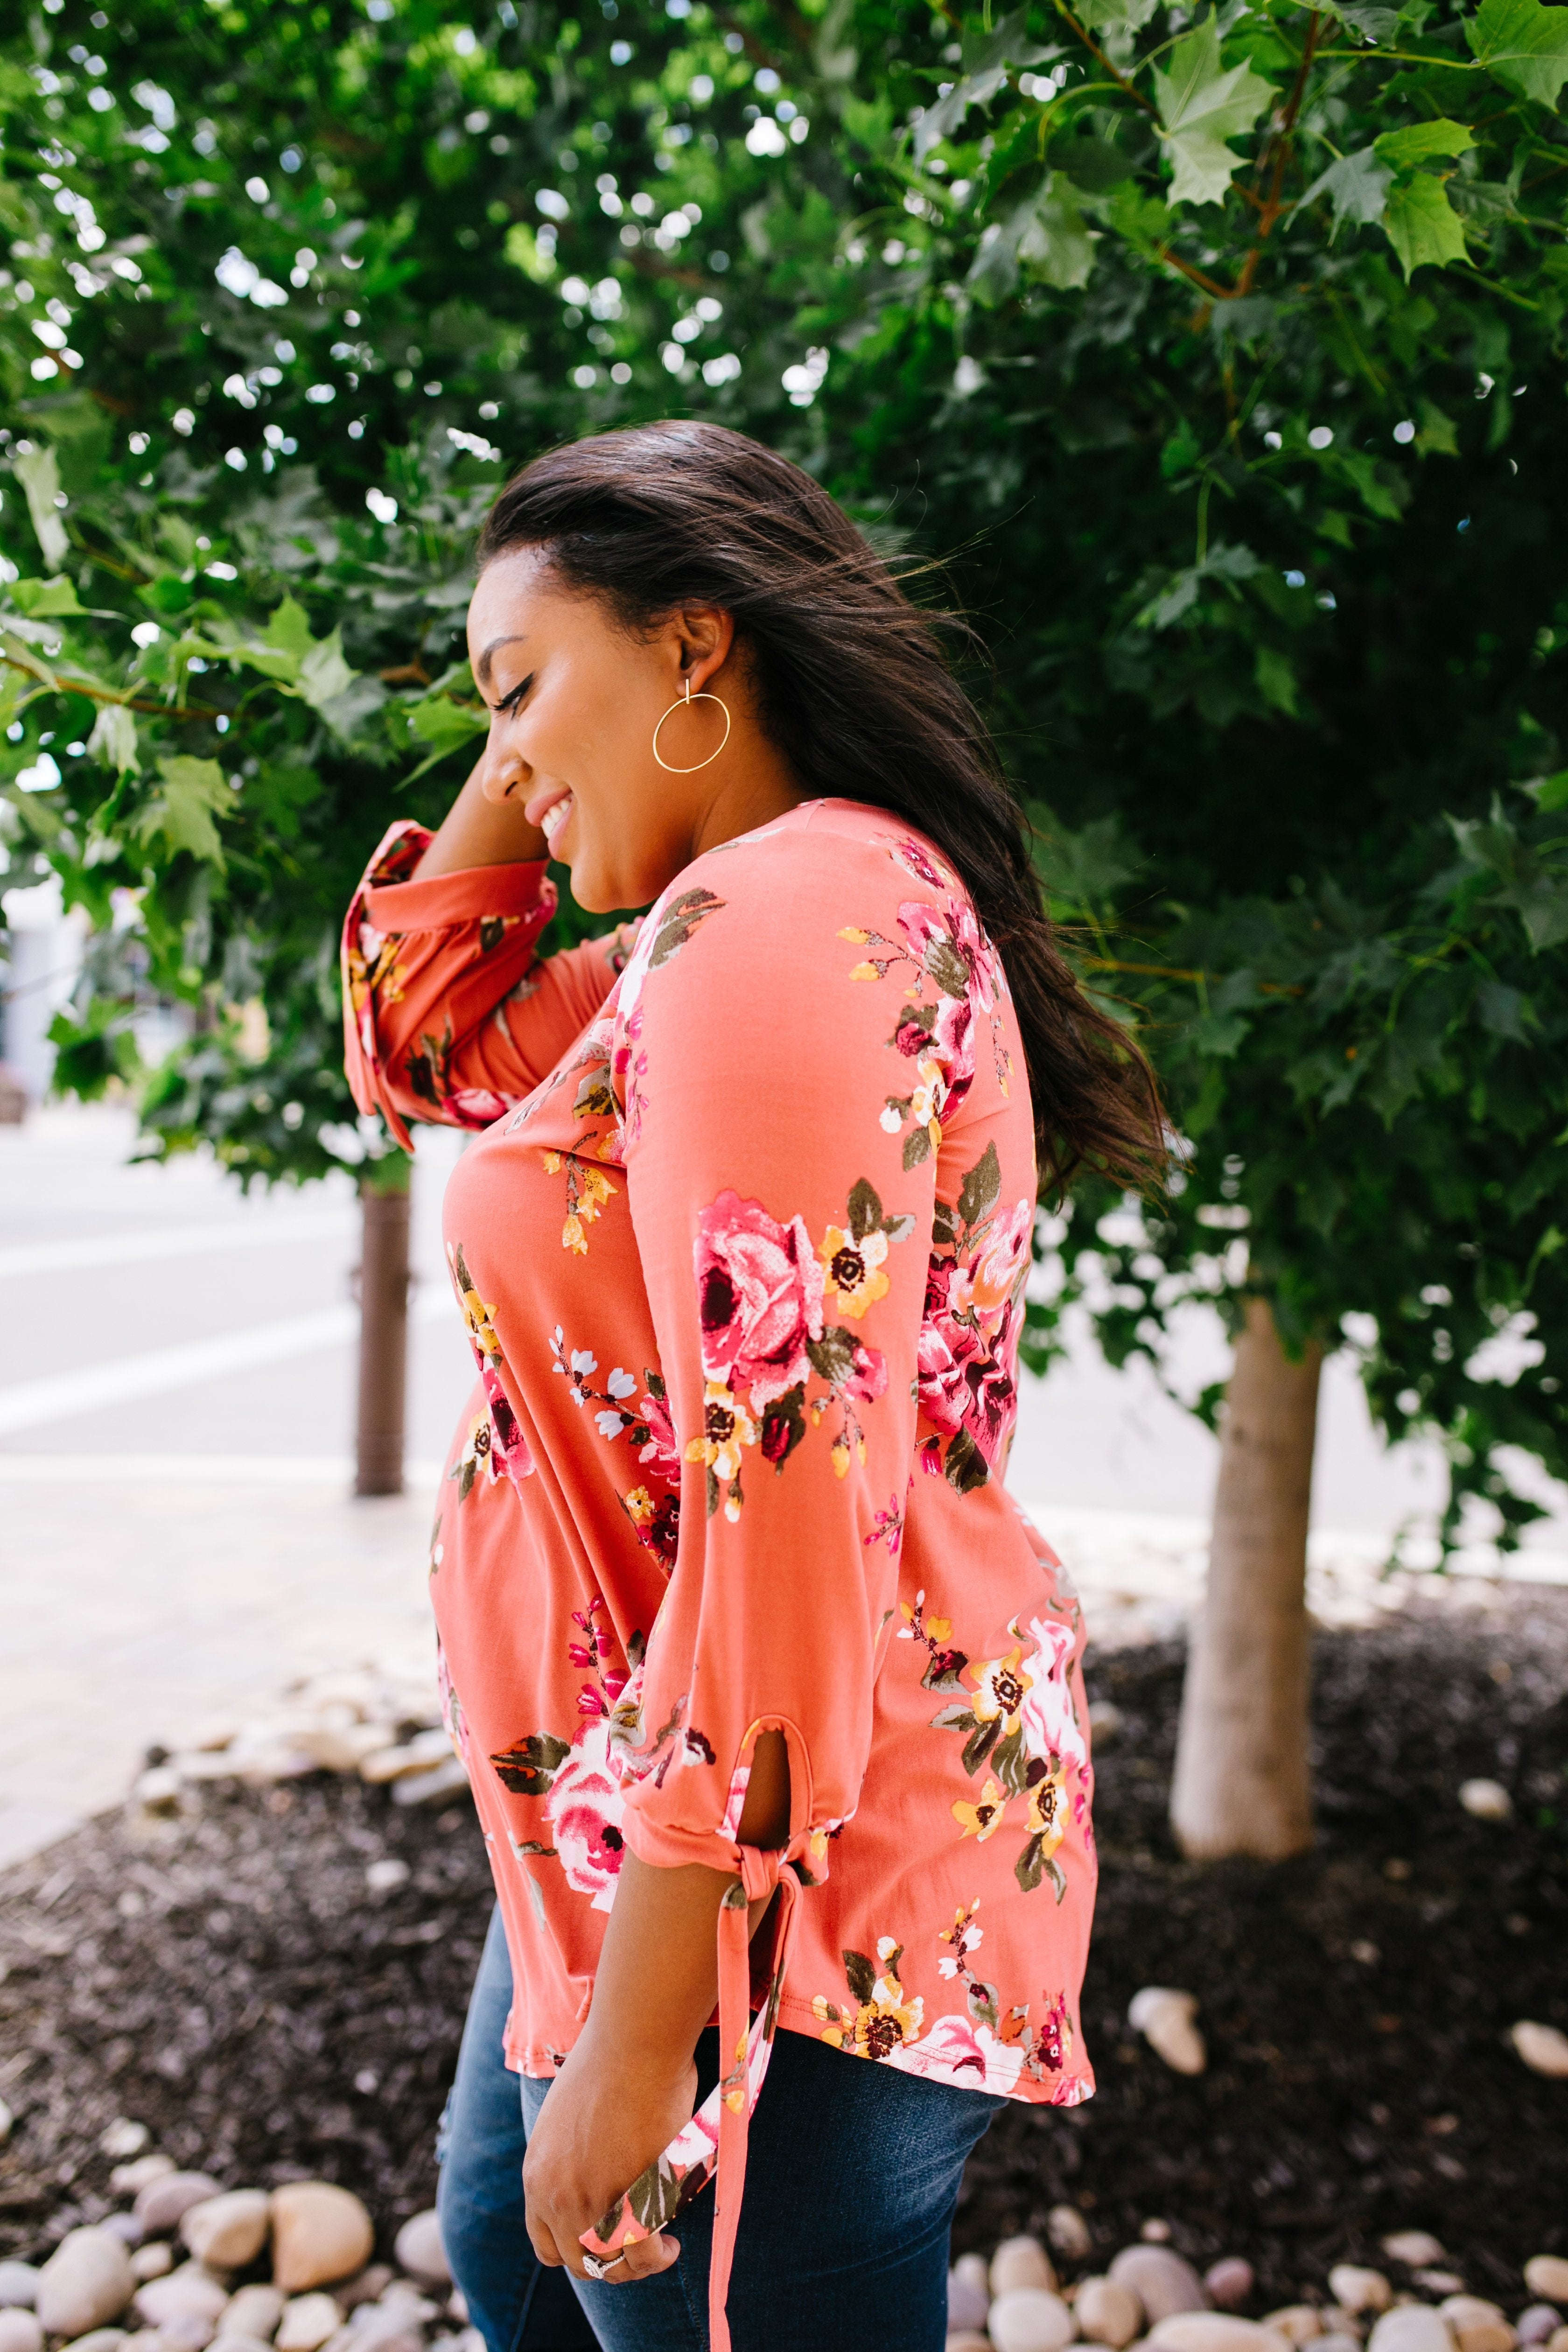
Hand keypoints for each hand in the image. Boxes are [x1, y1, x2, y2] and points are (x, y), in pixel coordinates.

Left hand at [522, 2026, 697, 2284]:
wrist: (632, 2041)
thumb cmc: (610, 2063)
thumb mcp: (568, 2117)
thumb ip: (572, 2156)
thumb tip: (596, 2171)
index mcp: (538, 2175)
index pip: (547, 2245)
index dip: (577, 2250)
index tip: (605, 2240)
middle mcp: (555, 2197)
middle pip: (579, 2262)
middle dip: (610, 2263)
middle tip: (639, 2246)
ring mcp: (589, 2203)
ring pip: (610, 2265)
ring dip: (636, 2266)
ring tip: (660, 2249)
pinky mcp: (625, 2199)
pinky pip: (640, 2251)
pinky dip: (656, 2256)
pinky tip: (669, 2243)